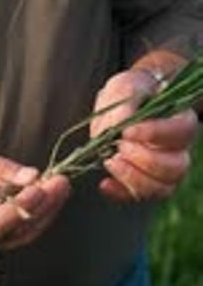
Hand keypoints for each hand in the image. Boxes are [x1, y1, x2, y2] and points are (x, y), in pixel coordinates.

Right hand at [0, 144, 70, 249]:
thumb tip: (31, 176)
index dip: (19, 208)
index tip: (39, 186)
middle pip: (16, 232)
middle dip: (43, 208)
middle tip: (61, 181)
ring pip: (24, 233)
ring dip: (47, 210)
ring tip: (62, 184)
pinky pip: (22, 227)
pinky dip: (39, 210)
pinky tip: (51, 191)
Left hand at [91, 69, 198, 201]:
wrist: (121, 104)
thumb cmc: (130, 91)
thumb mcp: (126, 88)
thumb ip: (126, 104)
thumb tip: (121, 126)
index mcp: (180, 120)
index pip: (181, 131)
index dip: (156, 134)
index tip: (128, 131)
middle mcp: (179, 150)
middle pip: (176, 167)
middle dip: (145, 161)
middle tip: (120, 146)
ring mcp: (165, 171)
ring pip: (163, 189)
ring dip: (134, 179)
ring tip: (110, 161)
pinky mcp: (145, 183)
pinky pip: (139, 198)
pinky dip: (121, 194)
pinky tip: (104, 183)